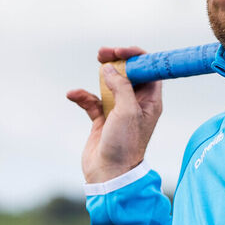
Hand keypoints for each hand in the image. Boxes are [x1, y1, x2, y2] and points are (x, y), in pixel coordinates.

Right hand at [66, 47, 162, 182]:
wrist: (109, 173)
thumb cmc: (124, 144)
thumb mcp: (127, 111)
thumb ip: (120, 86)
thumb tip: (109, 68)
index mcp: (150, 101)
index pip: (150, 71)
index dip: (138, 57)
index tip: (121, 51)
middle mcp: (136, 104)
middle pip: (130, 74)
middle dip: (118, 60)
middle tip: (103, 52)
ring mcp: (118, 111)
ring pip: (110, 84)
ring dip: (102, 73)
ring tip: (96, 62)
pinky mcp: (102, 120)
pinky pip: (92, 101)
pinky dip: (83, 96)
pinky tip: (74, 95)